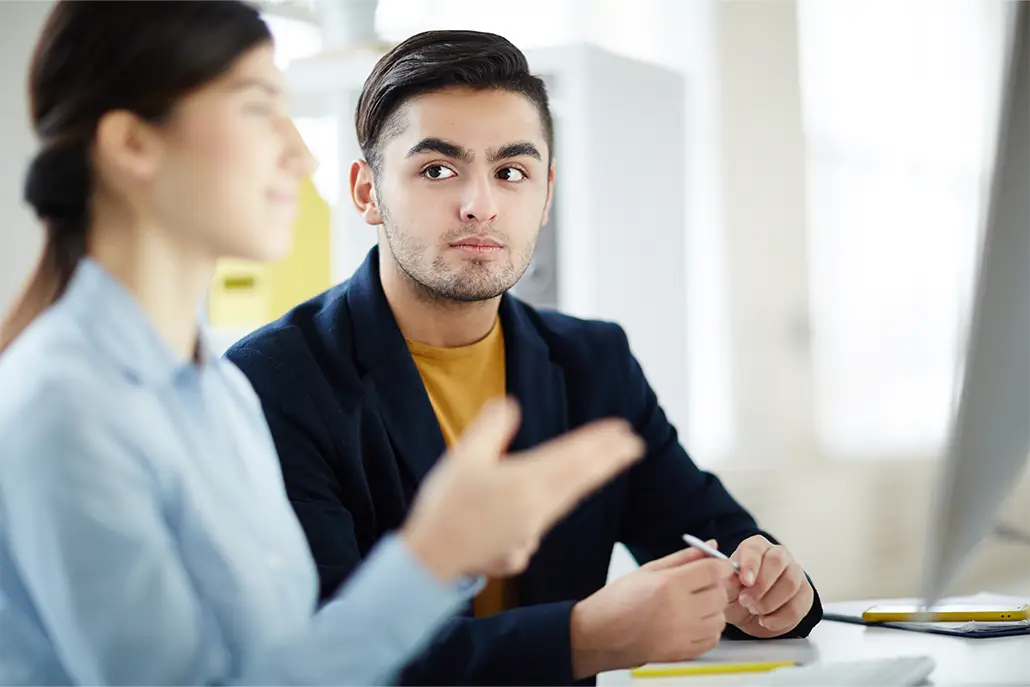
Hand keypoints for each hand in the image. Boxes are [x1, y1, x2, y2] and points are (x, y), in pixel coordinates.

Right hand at [401, 397, 643, 580]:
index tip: (622, 430)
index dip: (598, 442)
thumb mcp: (463, 458)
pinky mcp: (521, 547)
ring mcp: (531, 530)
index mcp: (525, 482)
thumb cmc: (446, 507)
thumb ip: (491, 428)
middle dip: (608, 460)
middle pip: (580, 479)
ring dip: (590, 479)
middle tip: (634, 445)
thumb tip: (511, 405)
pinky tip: (560, 497)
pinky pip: (545, 520)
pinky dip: (559, 504)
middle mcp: (537, 507)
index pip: (572, 456)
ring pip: (568, 499)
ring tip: (609, 464)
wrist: (431, 560)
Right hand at [569, 546, 734, 678]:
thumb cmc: (618, 601)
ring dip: (712, 610)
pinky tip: (692, 622)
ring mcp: (681, 634)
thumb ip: (682, 558)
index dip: (719, 565)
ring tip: (694, 605)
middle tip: (701, 585)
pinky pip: (712, 639)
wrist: (599, 634)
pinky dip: (708, 630)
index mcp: (668, 585)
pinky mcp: (682, 653)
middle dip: (715, 586)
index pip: (712, 570)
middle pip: (720, 594)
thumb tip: (710, 546)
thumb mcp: (647, 570)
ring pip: (719, 618)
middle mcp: (678, 610)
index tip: (717, 566)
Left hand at [724, 535, 813, 636]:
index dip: (750, 564)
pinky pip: (798, 605)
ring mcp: (794, 572)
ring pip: (790, 583)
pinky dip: (780, 618)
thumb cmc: (737, 594)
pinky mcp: (805, 593)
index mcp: (755, 547)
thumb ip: (726, 583)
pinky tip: (766, 621)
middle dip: (761, 585)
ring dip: (770, 602)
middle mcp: (777, 554)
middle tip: (746, 601)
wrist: (752, 612)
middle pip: (777, 561)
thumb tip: (727, 578)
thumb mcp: (726, 589)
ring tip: (755, 611)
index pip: (754, 549)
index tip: (744, 581)